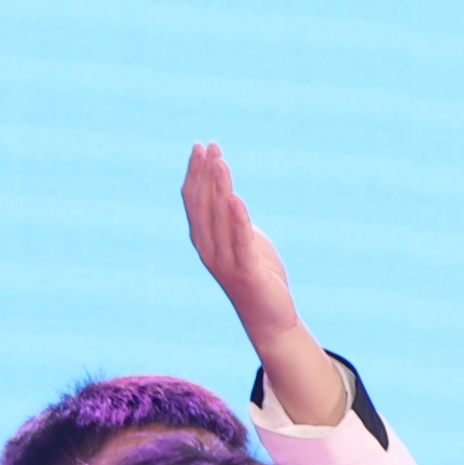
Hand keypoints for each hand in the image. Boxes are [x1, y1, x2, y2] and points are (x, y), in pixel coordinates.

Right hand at [179, 143, 314, 351]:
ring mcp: (225, 261)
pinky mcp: (247, 272)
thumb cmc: (257, 276)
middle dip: (205, 173)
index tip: (201, 146)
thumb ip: (231, 220)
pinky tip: (236, 197)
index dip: (196, 173)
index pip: (194, 200)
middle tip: (210, 146)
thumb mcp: (242, 241)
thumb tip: (229, 194)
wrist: (269, 318)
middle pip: (202, 204)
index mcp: (204, 240)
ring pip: (218, 218)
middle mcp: (208, 249)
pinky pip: (240, 241)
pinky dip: (237, 218)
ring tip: (220, 162)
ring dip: (219, 188)